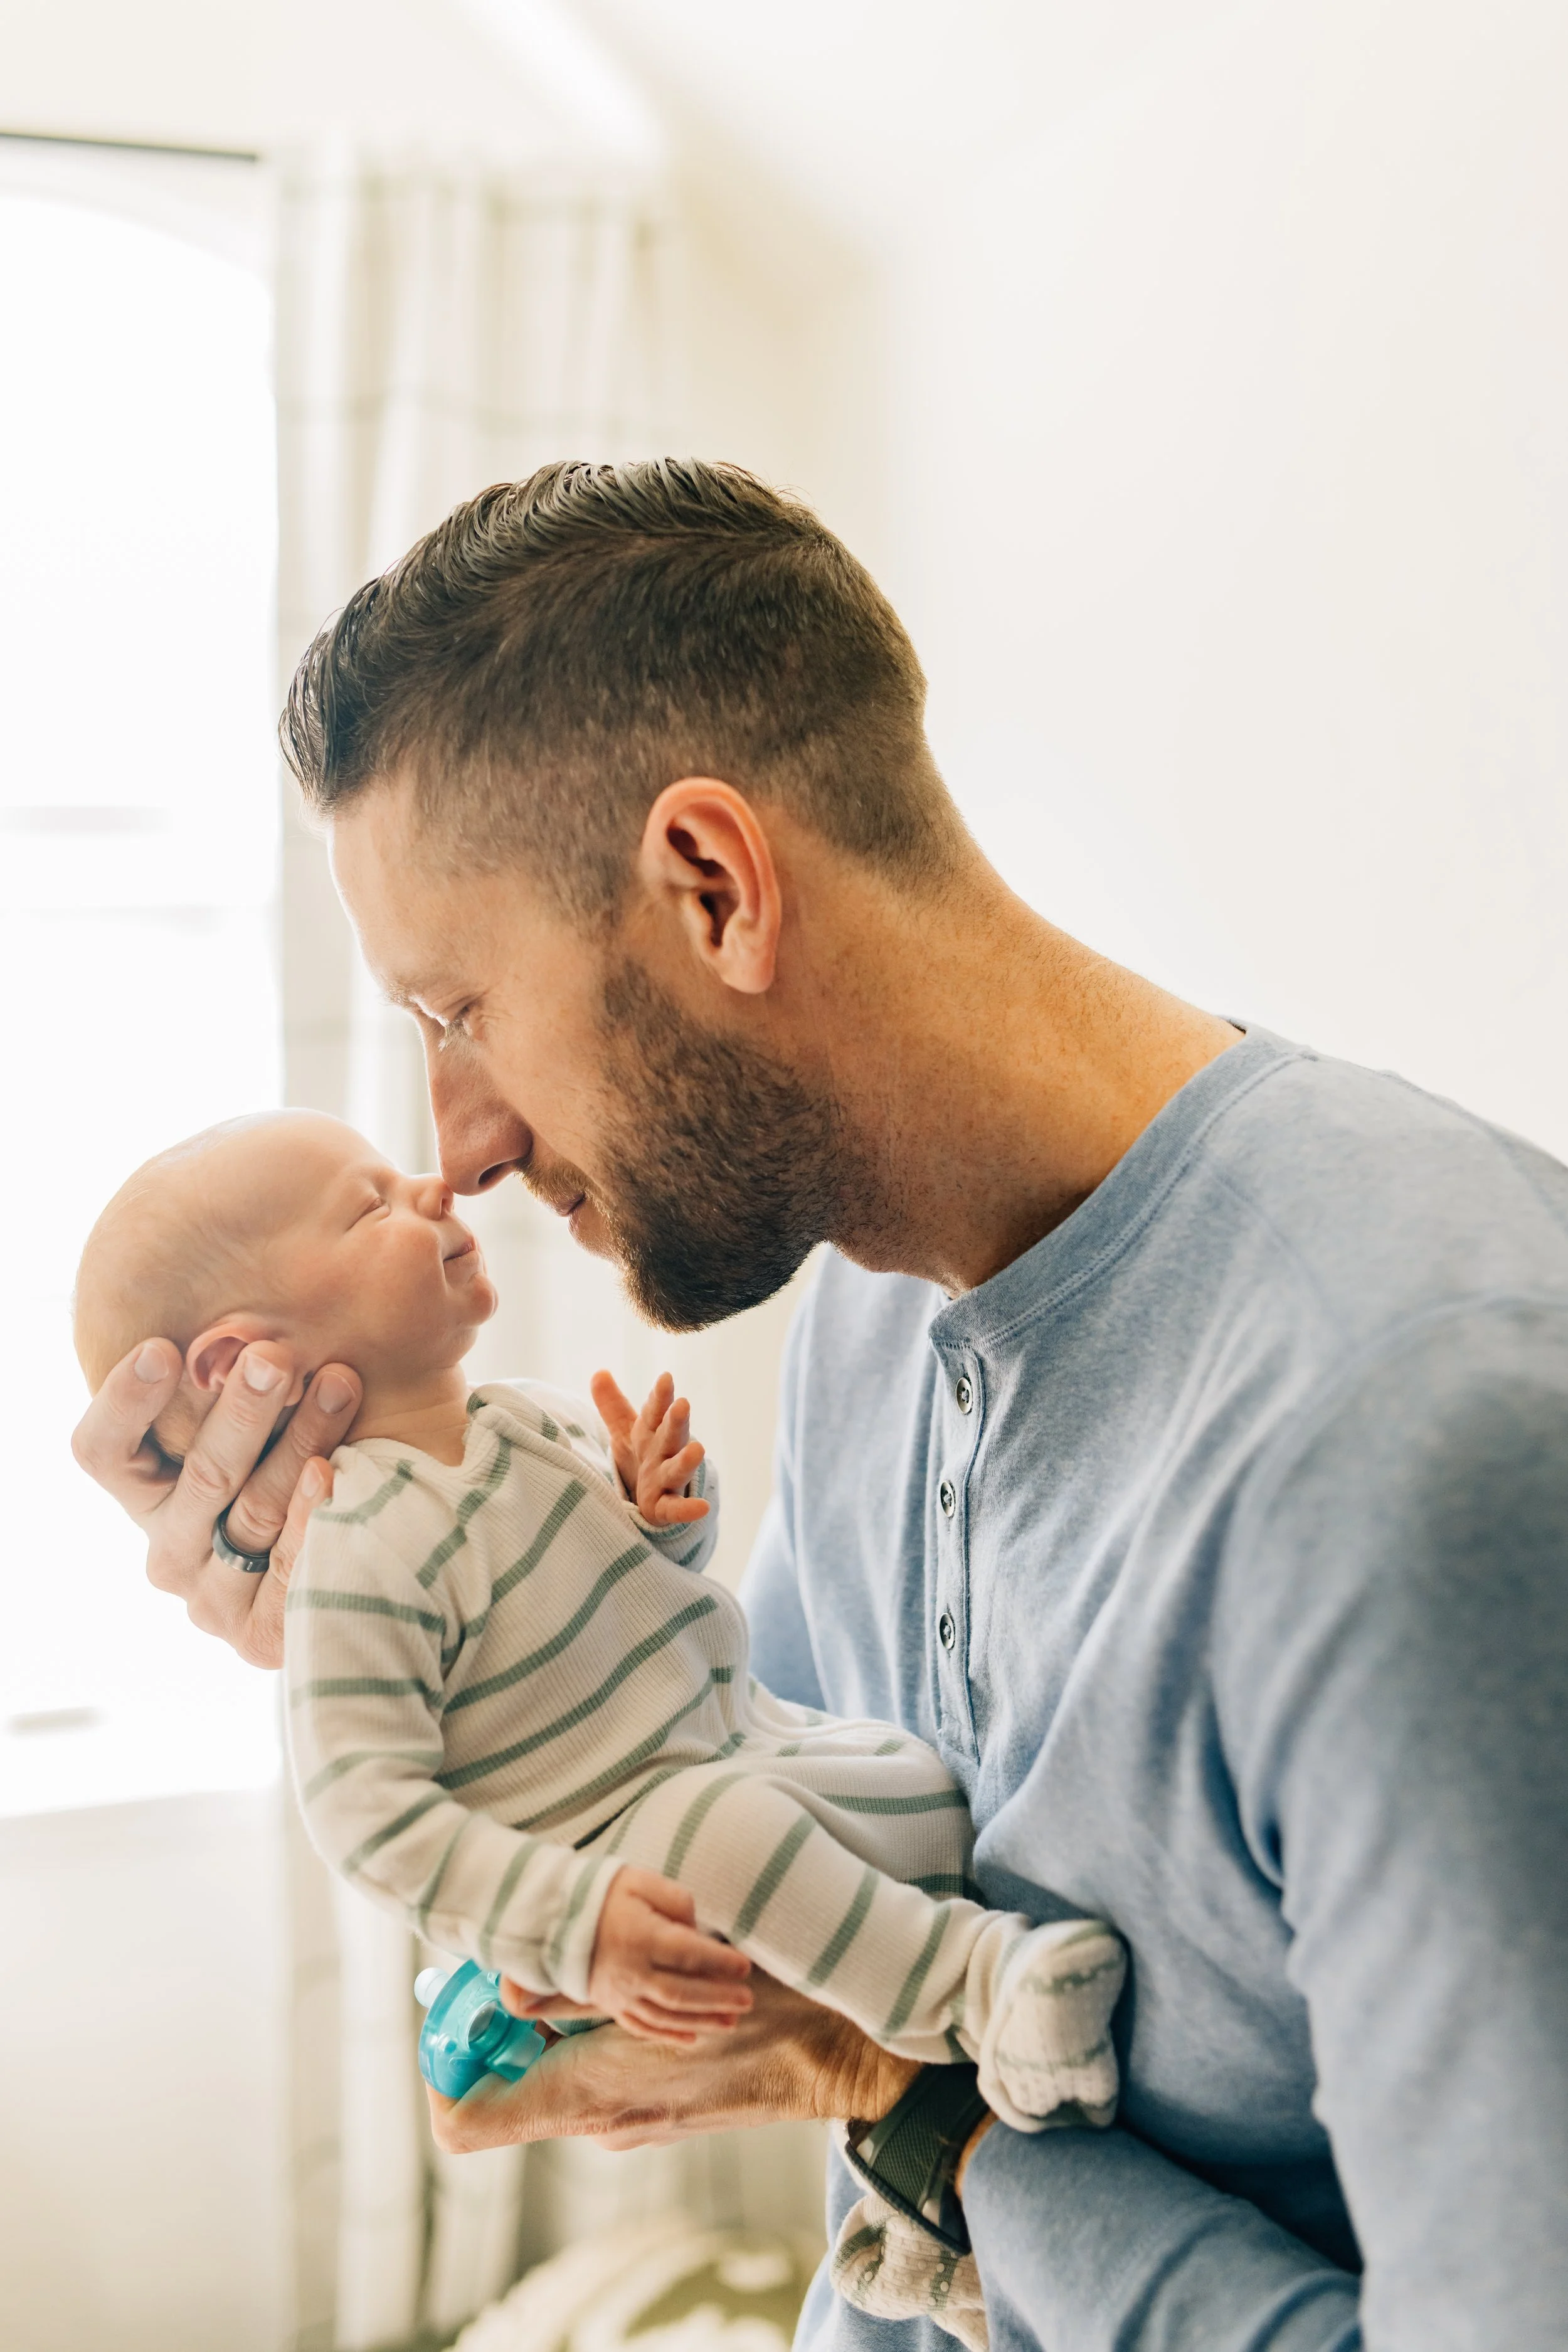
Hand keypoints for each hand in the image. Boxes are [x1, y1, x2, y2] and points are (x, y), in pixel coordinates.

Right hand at [70, 1336, 362, 1668]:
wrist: (356, 1580)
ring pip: (252, 1510)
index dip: (125, 1401)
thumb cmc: (294, 1467)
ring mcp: (211, 1598)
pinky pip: (286, 1568)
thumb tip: (254, 1319)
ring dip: (300, 1441)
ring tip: (338, 1384)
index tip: (162, 1348)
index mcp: (144, 1494)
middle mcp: (167, 1550)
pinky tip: (331, 1472)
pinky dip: (310, 1514)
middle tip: (276, 1356)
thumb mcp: (255, 1425)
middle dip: (243, 1408)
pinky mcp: (260, 1634)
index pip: (103, 1450)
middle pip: (197, 1475)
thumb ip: (233, 1384)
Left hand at [427, 1965, 918, 2155]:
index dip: (444, 2064)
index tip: (460, 2007)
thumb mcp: (665, 1982)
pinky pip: (594, 2071)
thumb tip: (511, 1984)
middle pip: (503, 2086)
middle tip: (524, 1957)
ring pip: (550, 2072)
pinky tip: (631, 1980)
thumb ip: (581, 1988)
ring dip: (551, 2020)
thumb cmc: (757, 2011)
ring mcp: (629, 2122)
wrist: (837, 2054)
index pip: (463, 2121)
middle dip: (500, 2024)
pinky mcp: (657, 2107)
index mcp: (585, 2098)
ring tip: (585, 1957)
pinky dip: (593, 2029)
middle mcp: (596, 2122)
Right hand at [580, 1867, 752, 2043]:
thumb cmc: (600, 1894)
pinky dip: (668, 2035)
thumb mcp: (638, 1881)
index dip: (719, 1962)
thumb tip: (697, 1927)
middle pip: (682, 1993)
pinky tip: (692, 2039)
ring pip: (666, 2015)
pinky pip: (642, 2027)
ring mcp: (620, 1994)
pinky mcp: (610, 2005)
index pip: (688, 1954)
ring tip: (732, 2023)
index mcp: (640, 1938)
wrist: (551, 1919)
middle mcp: (631, 1972)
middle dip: (718, 1998)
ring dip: (701, 2021)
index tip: (745, 1966)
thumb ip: (674, 1900)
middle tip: (747, 2000)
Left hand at [590, 1368, 709, 1526]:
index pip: (654, 1412)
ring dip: (686, 1461)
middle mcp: (663, 1453)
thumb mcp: (626, 1431)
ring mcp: (666, 1479)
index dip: (659, 1397)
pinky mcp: (664, 1506)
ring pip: (676, 1469)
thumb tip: (599, 1372)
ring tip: (698, 1449)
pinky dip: (687, 1509)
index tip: (665, 1378)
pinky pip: (675, 1508)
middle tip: (682, 1404)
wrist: (650, 1498)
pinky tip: (702, 1508)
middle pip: (669, 1435)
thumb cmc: (642, 1458)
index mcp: (651, 1433)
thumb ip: (613, 1404)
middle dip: (676, 1421)